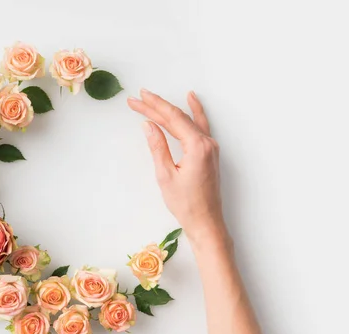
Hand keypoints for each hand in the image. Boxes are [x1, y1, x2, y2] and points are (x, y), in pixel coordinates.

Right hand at [128, 89, 226, 245]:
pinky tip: (191, 100)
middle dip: (156, 107)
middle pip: (179, 117)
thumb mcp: (166, 175)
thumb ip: (158, 146)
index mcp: (198, 147)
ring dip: (170, 109)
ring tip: (155, 97)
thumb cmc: (187, 204)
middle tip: (138, 99)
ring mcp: (210, 147)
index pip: (173, 118)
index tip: (138, 98)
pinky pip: (200, 126)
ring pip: (188, 120)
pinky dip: (193, 112)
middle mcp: (207, 143)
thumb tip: (148, 125)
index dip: (153, 106)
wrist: (206, 222)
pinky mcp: (209, 153)